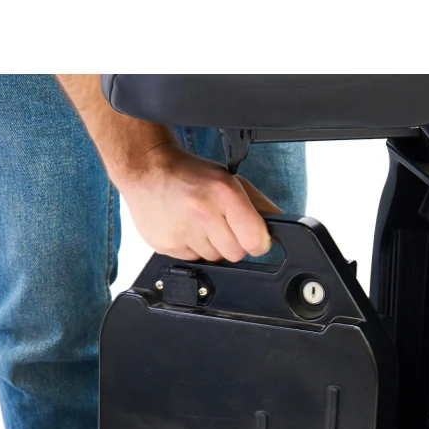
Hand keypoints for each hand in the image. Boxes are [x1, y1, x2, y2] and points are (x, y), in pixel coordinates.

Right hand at [115, 142, 281, 262]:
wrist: (146, 168)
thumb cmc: (190, 174)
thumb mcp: (231, 181)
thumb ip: (260, 205)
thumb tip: (281, 227)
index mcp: (224, 193)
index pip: (257, 242)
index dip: (257, 241)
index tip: (251, 234)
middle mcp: (203, 213)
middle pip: (236, 254)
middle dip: (233, 243)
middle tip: (219, 222)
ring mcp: (182, 231)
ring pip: (215, 259)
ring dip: (212, 246)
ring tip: (199, 222)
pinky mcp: (166, 245)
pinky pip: (192, 260)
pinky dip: (192, 248)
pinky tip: (185, 228)